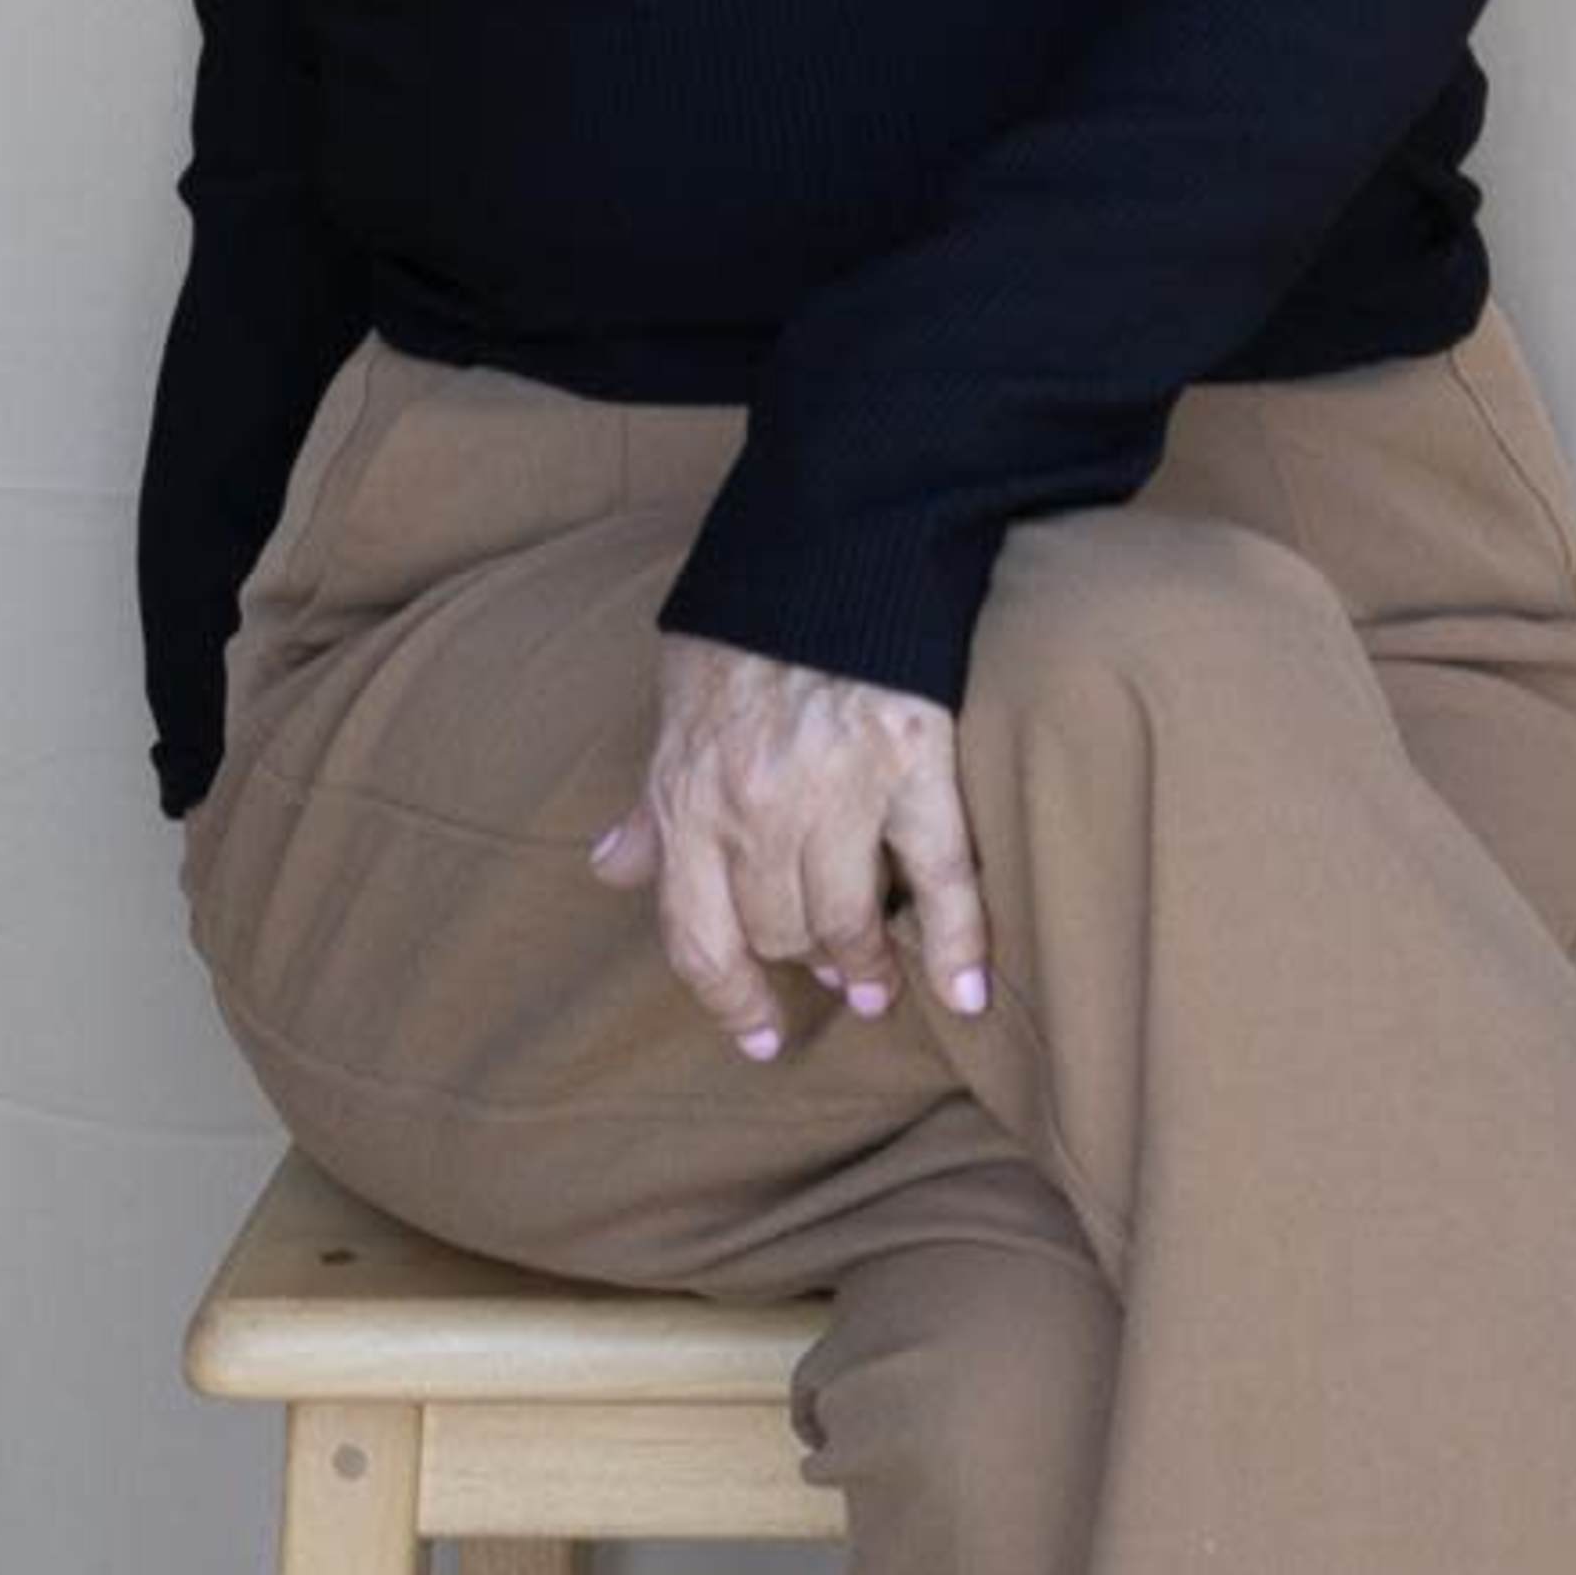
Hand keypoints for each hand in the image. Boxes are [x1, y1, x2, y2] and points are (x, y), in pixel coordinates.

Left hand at [588, 628, 994, 1058]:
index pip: (697, 938)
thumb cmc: (748, 623)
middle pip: (778, 932)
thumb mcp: (675, 706)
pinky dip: (957, 945)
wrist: (831, 537)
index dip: (728, 1001)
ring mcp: (838, 792)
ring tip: (877, 986)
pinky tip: (964, 992)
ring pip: (848, 921)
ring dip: (865, 964)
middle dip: (801, 960)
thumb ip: (651, 800)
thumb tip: (611, 867)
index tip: (757, 1037)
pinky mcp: (914, 768)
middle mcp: (755, 810)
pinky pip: (941, 880)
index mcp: (690, 797)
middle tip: (826, 972)